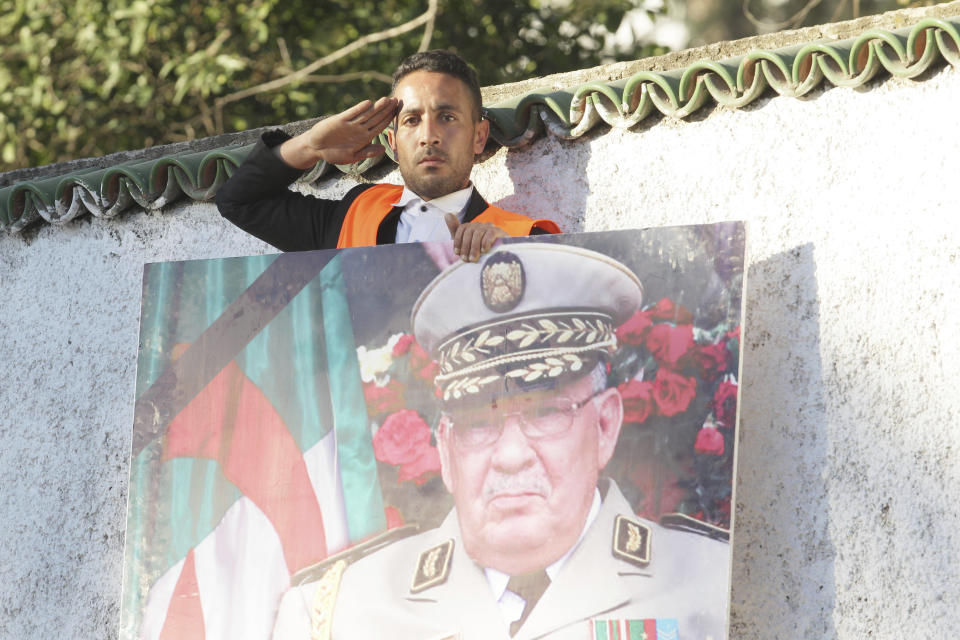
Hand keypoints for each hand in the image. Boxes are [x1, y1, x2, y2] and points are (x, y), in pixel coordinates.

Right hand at [280, 97, 399, 168]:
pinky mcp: (339, 120)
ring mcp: (350, 124)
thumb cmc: (334, 153)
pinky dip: (359, 109)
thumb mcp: (352, 156)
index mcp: (364, 138)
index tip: (398, 112)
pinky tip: (368, 104)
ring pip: (366, 114)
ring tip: (387, 99)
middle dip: (386, 110)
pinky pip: (351, 114)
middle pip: (375, 118)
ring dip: (376, 107)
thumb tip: (383, 149)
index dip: (389, 119)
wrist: (317, 148)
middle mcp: (359, 129)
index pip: (380, 126)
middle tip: (396, 101)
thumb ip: (367, 152)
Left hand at [445, 214, 508, 262]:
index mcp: (471, 227)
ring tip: (473, 259)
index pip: (462, 228)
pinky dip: (486, 242)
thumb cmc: (480, 252)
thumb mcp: (466, 244)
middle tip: (466, 259)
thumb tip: (447, 214)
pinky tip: (484, 250)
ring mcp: (490, 227)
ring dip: (474, 247)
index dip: (457, 240)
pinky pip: (490, 233)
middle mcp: (480, 225)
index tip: (457, 253)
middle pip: (469, 231)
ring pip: (478, 233)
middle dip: (466, 246)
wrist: (499, 258)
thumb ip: (455, 230)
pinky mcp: (499, 232)